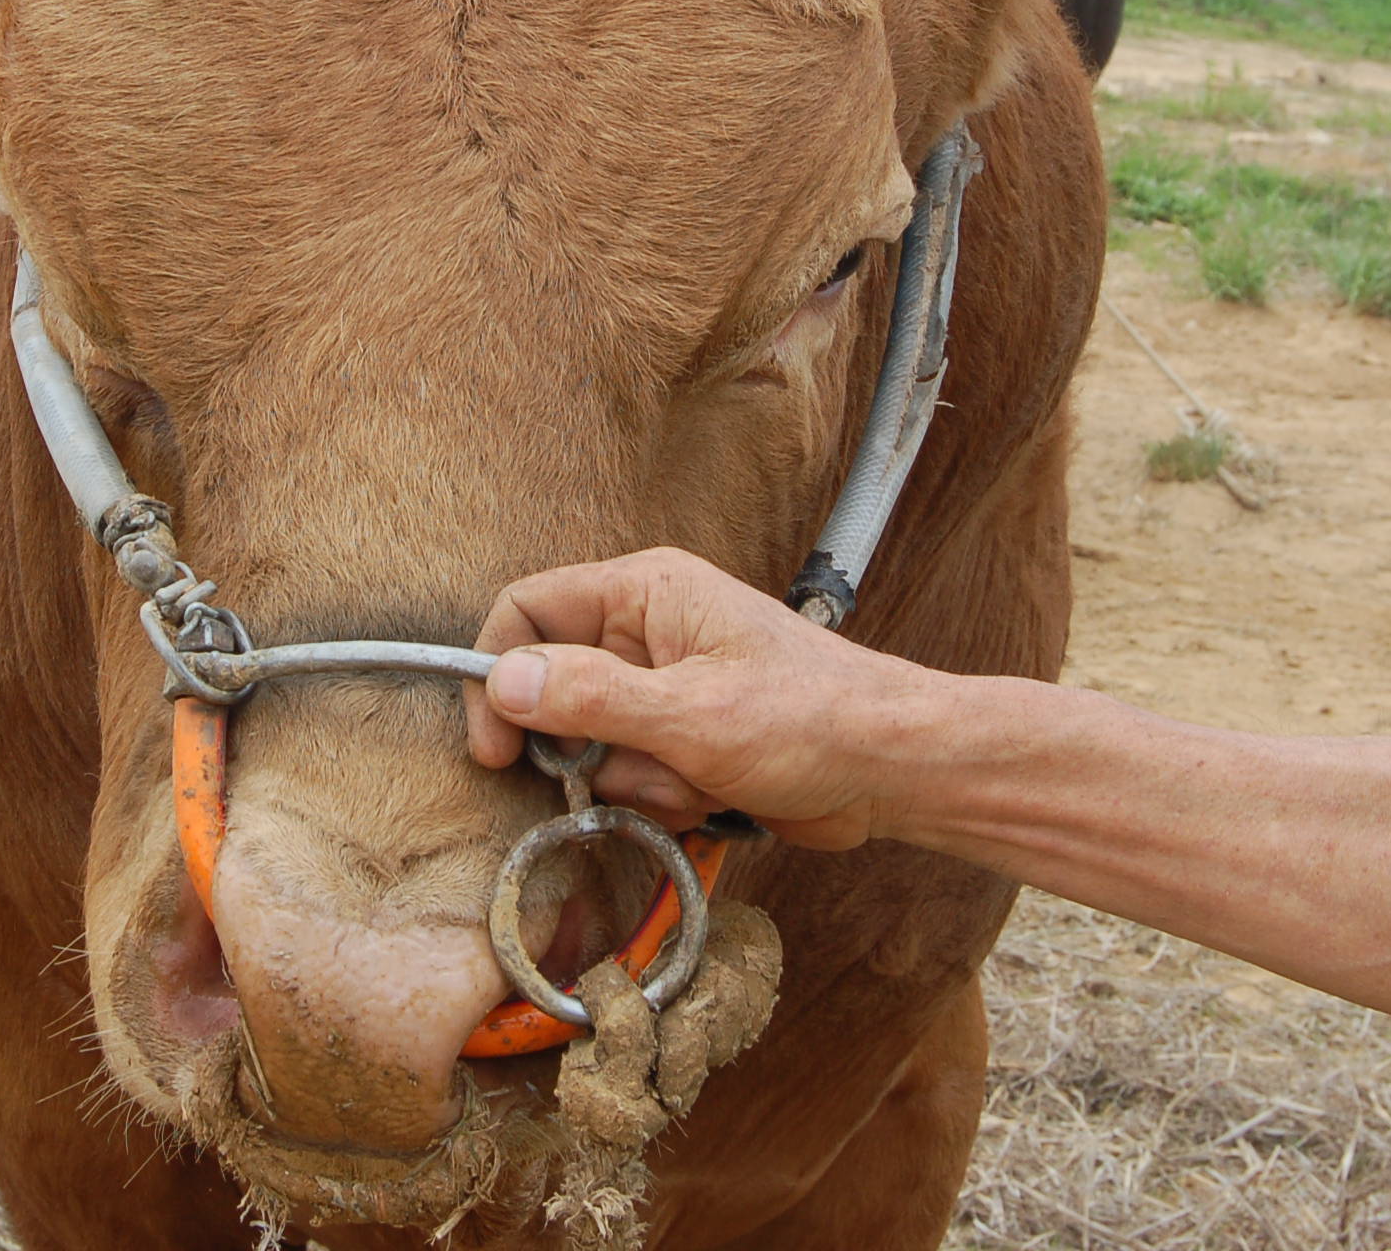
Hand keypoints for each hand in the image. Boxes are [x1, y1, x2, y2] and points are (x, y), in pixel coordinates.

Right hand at [462, 547, 929, 848]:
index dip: (498, 673)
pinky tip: (717, 796)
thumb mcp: (689, 713)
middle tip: (626, 774)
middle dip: (586, 749)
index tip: (496, 746)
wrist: (894, 770)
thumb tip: (504, 680)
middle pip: (555, 688)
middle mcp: (647, 631)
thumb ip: (590, 697)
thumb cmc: (812, 720)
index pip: (529, 609)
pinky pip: (633, 776)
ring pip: (593, 747)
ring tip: (699, 780)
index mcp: (645, 592)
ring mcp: (666, 687)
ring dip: (636, 782)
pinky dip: (664, 798)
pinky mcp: (684, 737)